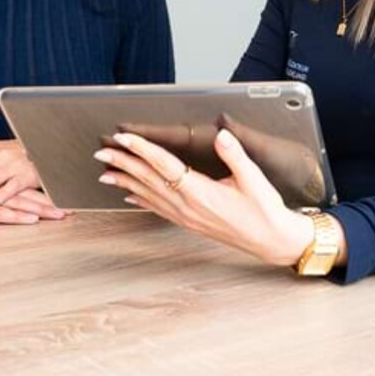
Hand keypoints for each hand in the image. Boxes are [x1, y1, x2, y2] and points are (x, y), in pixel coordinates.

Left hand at [119, 115, 328, 207]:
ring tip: (105, 172)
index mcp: (200, 192)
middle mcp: (187, 206)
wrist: (272, 240)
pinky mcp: (189, 222)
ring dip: (125, 181)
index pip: (164, 165)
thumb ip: (235, 155)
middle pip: (148, 179)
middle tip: (102, 152)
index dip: (142, 149)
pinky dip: (140, 198)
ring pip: (148, 195)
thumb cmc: (264, 210)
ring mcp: (186, 216)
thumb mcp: (254, 179)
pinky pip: (157, 208)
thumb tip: (221, 135)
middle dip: (123, 164)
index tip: (123, 138)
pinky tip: (129, 195)